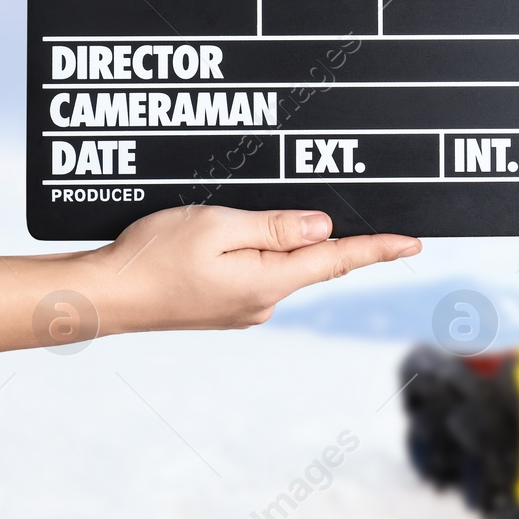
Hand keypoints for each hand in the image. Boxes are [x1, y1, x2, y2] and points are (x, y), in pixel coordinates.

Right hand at [86, 206, 418, 333]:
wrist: (104, 296)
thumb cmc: (152, 257)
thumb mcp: (219, 226)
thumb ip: (276, 227)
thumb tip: (323, 228)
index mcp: (268, 282)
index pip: (338, 260)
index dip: (379, 249)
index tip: (414, 243)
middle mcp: (263, 302)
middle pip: (312, 260)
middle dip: (322, 234)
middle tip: (321, 210)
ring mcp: (243, 309)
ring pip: (281, 265)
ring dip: (281, 240)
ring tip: (246, 220)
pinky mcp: (224, 307)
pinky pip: (257, 273)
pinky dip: (258, 252)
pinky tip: (233, 237)